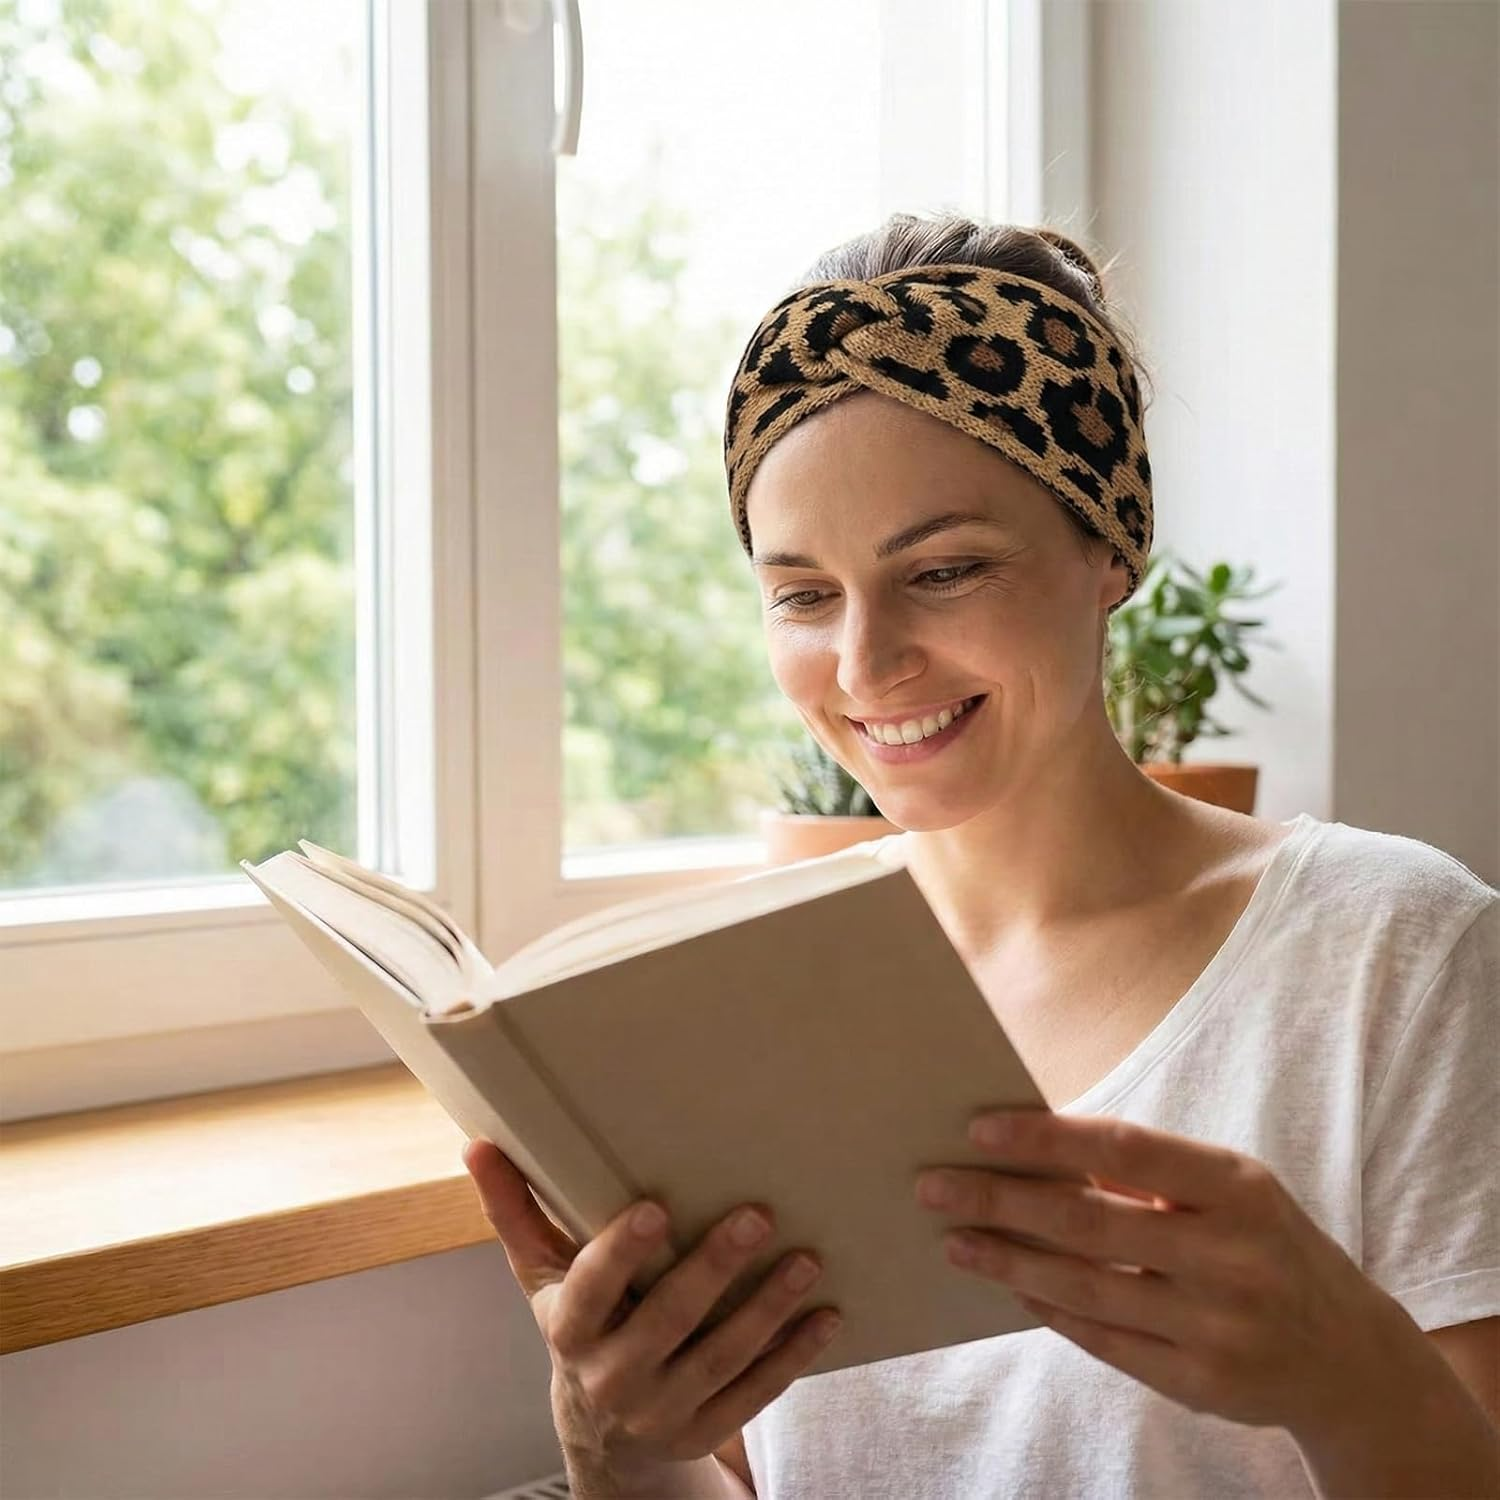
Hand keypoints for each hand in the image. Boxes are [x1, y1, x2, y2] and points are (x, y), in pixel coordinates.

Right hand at [462, 1139, 841, 1478]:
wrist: (602, 1431)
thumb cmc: (578, 1321)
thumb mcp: (540, 1274)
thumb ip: (515, 1210)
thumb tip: (475, 1145)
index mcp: (569, 1329)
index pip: (591, 1290)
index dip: (620, 1253)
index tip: (655, 1209)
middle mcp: (612, 1378)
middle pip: (666, 1322)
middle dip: (712, 1270)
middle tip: (757, 1215)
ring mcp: (661, 1412)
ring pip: (719, 1360)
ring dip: (766, 1310)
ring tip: (806, 1260)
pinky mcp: (704, 1432)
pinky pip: (754, 1396)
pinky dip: (793, 1357)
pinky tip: (825, 1317)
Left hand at [914, 1111, 1423, 1438]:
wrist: (1350, 1357)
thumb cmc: (1265, 1243)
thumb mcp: (1232, 1190)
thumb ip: (1148, 1171)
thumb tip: (1036, 1141)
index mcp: (1238, 1187)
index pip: (1124, 1150)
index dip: (1047, 1139)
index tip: (978, 1129)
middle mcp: (1232, 1255)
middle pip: (1090, 1224)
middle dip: (1001, 1202)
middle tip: (933, 1186)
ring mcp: (1219, 1327)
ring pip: (1086, 1289)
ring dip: (1009, 1261)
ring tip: (955, 1240)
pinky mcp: (1202, 1385)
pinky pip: (1105, 1342)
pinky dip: (1049, 1310)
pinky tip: (1010, 1285)